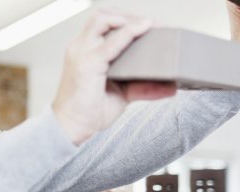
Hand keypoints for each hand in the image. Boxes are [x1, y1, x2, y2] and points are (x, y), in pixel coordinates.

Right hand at [53, 9, 176, 145]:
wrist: (69, 128)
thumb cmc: (88, 111)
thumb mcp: (121, 95)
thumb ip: (142, 87)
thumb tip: (170, 86)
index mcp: (84, 50)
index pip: (104, 23)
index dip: (127, 20)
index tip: (150, 25)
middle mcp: (80, 47)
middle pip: (103, 15)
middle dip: (129, 15)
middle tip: (152, 24)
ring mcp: (82, 54)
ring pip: (104, 20)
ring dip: (129, 20)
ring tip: (150, 26)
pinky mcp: (87, 65)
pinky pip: (110, 44)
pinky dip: (128, 34)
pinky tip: (144, 31)